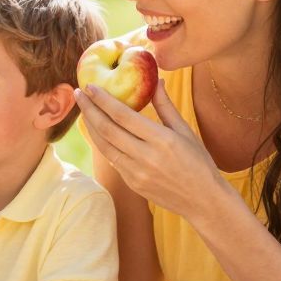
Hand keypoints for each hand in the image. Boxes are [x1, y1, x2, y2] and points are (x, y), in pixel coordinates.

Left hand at [75, 80, 225, 220]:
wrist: (203, 200)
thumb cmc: (198, 162)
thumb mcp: (185, 131)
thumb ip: (166, 106)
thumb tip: (156, 80)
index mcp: (162, 140)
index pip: (123, 116)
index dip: (103, 100)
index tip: (90, 87)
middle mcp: (146, 156)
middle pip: (107, 130)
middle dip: (89, 110)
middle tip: (78, 94)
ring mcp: (136, 173)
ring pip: (104, 146)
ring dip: (90, 127)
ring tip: (83, 110)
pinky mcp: (132, 183)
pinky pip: (112, 160)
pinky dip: (101, 143)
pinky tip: (96, 131)